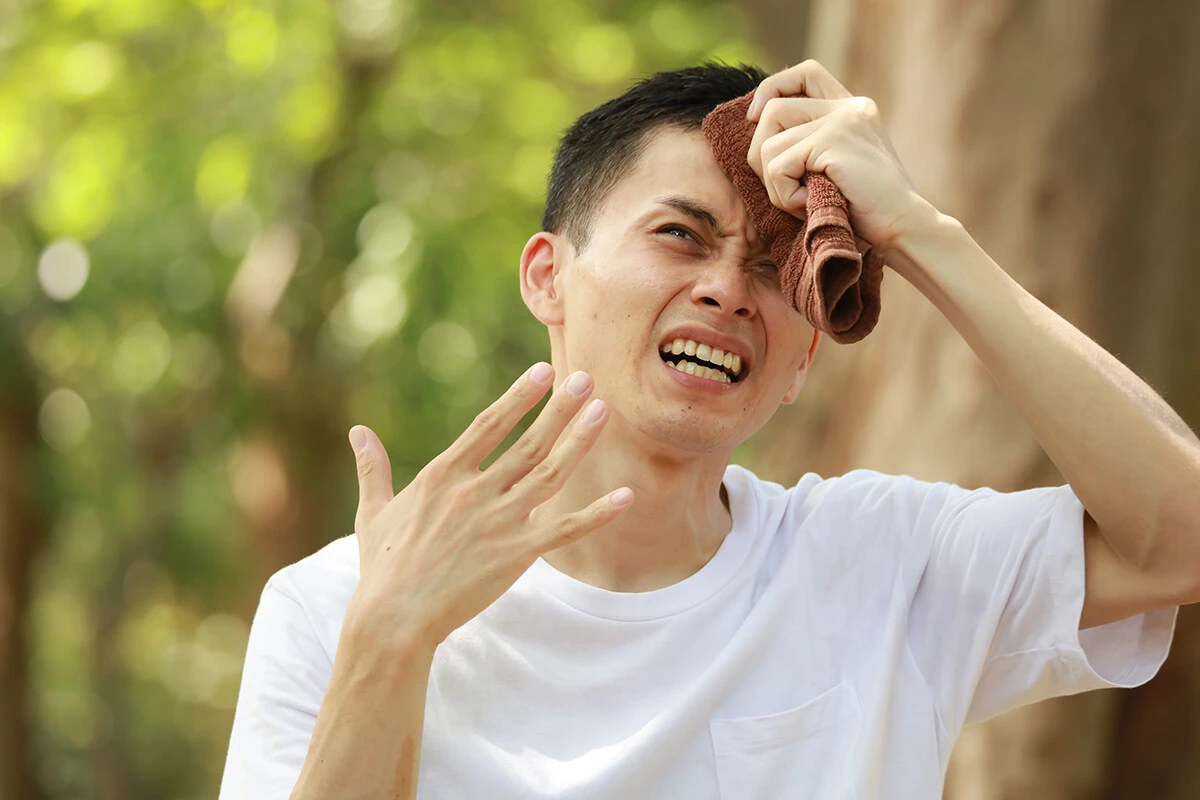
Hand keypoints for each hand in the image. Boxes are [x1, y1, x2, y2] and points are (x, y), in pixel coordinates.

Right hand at [347, 364, 631, 646]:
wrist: (393, 618)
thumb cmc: (381, 568)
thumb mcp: (372, 511)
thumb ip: (372, 468)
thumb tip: (357, 433)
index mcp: (442, 476)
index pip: (488, 424)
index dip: (518, 397)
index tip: (542, 372)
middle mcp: (475, 492)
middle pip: (528, 442)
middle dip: (560, 408)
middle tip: (586, 377)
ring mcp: (498, 522)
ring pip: (550, 473)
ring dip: (579, 441)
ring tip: (603, 411)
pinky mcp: (517, 555)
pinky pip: (565, 529)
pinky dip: (597, 513)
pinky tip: (625, 496)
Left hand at [745, 60, 932, 248]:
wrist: (904, 227)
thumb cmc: (866, 210)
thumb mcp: (837, 167)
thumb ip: (810, 143)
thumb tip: (756, 126)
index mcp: (852, 108)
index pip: (805, 73)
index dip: (771, 88)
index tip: (755, 118)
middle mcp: (848, 107)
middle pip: (773, 109)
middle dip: (760, 156)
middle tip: (784, 190)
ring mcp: (842, 121)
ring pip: (769, 144)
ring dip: (774, 185)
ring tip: (804, 202)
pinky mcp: (833, 141)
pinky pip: (778, 167)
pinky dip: (784, 196)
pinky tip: (810, 206)